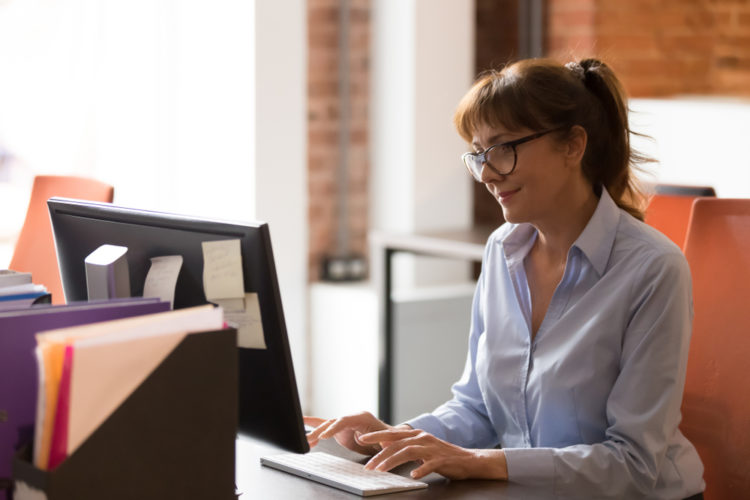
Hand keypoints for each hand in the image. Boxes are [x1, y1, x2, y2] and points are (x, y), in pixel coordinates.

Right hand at [304, 412, 397, 455]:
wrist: (391, 438)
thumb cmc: (391, 438)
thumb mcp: (387, 440)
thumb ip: (377, 439)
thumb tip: (364, 439)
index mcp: (362, 417)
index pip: (344, 421)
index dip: (333, 428)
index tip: (324, 436)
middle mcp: (352, 418)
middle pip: (332, 422)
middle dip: (319, 430)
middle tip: (308, 439)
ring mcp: (345, 424)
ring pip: (327, 426)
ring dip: (315, 433)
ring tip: (303, 440)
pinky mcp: (341, 431)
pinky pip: (326, 428)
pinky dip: (316, 430)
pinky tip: (305, 435)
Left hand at [358, 428, 507, 480]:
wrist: (469, 460)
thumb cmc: (442, 456)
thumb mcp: (421, 449)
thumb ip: (405, 446)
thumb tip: (384, 446)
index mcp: (416, 435)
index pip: (392, 434)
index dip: (375, 436)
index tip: (361, 439)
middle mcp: (423, 438)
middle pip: (397, 444)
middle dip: (379, 454)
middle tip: (367, 465)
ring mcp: (432, 448)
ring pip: (408, 452)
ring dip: (392, 461)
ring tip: (381, 470)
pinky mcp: (442, 459)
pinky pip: (429, 464)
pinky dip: (420, 469)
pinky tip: (412, 475)